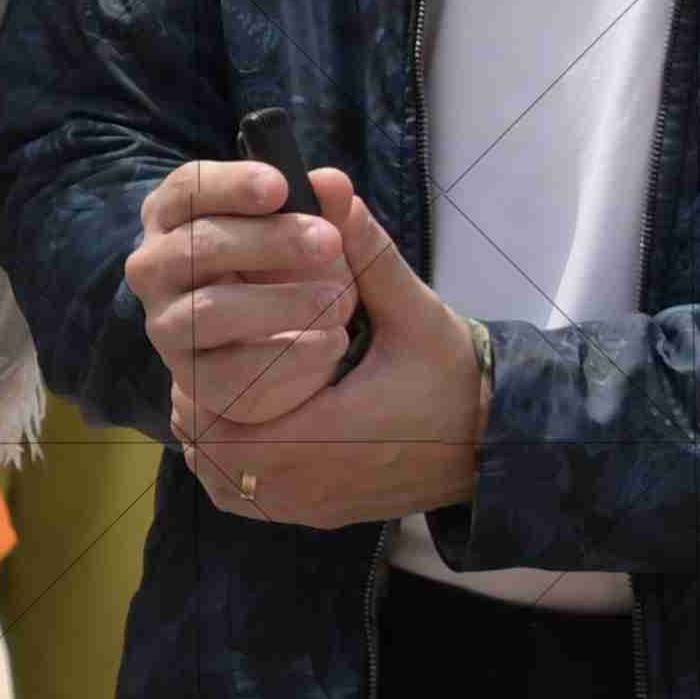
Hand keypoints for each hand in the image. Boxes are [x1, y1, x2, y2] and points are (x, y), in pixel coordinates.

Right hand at [126, 154, 357, 434]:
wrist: (293, 360)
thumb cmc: (295, 279)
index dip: (231, 184)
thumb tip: (334, 183)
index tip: (282, 187)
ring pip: (209, 309)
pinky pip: (231, 369)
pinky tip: (331, 343)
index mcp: (178, 218)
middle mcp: (157, 267)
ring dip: (280, 303)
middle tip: (328, 243)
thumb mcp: (322, 243)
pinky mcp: (192, 377)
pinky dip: (288, 354)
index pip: (187, 188)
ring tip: (339, 303)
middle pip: (197, 244)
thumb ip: (330, 214)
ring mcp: (166, 324)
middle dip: (267, 240)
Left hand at [174, 175, 488, 532]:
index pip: (224, 410)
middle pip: (209, 447)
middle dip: (204, 397)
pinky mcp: (312, 516)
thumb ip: (366, 252)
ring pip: (218, 475)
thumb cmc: (455, 377)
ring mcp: (307, 506)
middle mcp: (307, 484)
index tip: (222, 331)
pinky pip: (241, 497)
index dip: (212, 368)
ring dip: (212, 429)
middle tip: (216, 347)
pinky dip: (228, 463)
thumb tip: (325, 182)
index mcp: (328, 434)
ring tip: (223, 378)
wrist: (495, 445)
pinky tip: (242, 419)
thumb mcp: (414, 311)